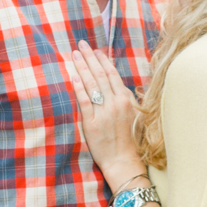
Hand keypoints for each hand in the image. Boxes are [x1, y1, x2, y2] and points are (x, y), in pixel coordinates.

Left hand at [63, 42, 143, 187]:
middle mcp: (115, 103)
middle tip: (81, 44)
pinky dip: (78, 87)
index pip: (112, 74)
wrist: (124, 161)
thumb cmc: (130, 141)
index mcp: (126, 100)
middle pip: (100, 74)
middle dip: (89, 57)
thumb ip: (127, 101)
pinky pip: (84, 101)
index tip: (96, 50)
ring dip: (82, 67)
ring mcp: (104, 112)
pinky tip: (72, 76)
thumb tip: (118, 88)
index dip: (102, 61)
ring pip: (91, 84)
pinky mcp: (92, 123)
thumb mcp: (135, 116)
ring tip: (74, 55)